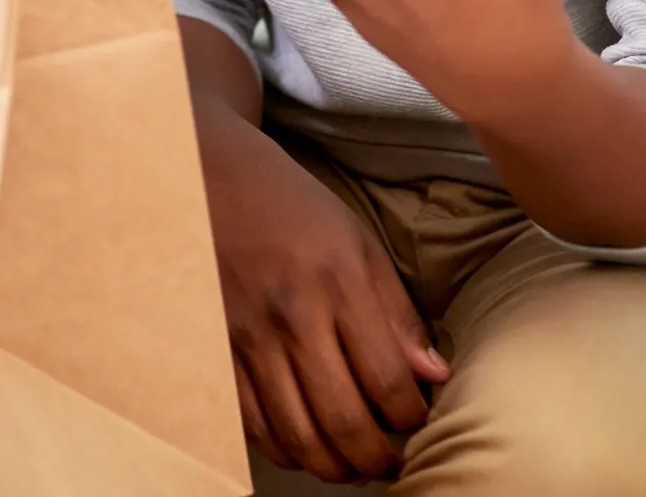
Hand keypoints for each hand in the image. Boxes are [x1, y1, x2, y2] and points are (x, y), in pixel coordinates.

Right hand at [197, 100, 445, 480]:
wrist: (210, 178)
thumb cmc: (293, 208)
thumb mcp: (358, 242)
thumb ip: (397, 312)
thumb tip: (434, 376)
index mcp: (338, 283)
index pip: (387, 380)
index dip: (412, 418)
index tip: (420, 422)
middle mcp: (292, 315)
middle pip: (343, 420)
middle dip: (377, 458)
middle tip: (392, 463)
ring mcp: (248, 337)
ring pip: (297, 435)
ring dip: (333, 466)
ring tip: (353, 466)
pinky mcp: (216, 350)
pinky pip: (252, 424)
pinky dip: (284, 450)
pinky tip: (306, 447)